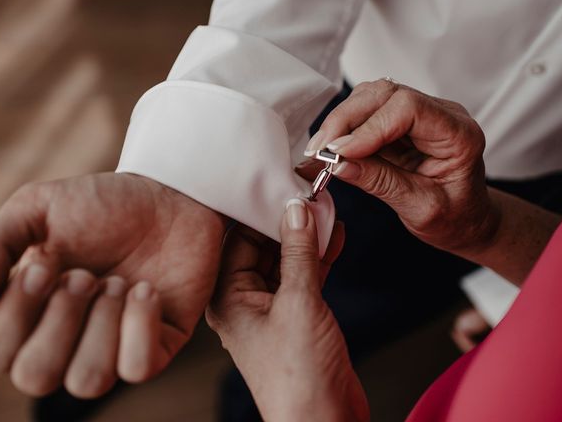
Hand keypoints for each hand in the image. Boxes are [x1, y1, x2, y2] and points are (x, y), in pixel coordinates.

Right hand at [0, 173, 225, 397]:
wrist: (168, 195)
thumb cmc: (99, 205)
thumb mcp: (37, 208)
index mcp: (26, 315)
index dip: (16, 313)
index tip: (44, 264)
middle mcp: (65, 341)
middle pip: (35, 377)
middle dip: (60, 320)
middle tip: (85, 275)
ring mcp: (112, 347)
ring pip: (87, 382)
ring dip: (101, 325)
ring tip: (118, 282)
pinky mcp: (157, 346)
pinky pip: (138, 368)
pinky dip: (140, 326)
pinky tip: (146, 290)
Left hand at [206, 199, 368, 421]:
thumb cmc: (298, 376)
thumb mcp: (299, 302)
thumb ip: (298, 252)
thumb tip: (297, 209)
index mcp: (226, 297)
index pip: (238, 238)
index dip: (260, 210)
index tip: (282, 185)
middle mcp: (243, 300)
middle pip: (262, 246)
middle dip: (287, 221)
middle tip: (309, 192)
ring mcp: (270, 309)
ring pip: (286, 260)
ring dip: (307, 237)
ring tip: (327, 207)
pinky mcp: (296, 316)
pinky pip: (304, 276)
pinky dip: (319, 258)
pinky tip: (335, 236)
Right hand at [299, 79, 496, 257]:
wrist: (466, 221)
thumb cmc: (455, 219)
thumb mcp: (421, 209)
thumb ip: (381, 183)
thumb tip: (339, 163)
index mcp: (459, 135)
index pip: (408, 109)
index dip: (369, 127)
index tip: (340, 152)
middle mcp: (441, 115)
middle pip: (385, 94)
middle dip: (346, 119)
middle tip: (319, 150)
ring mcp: (421, 114)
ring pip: (371, 97)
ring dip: (341, 120)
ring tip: (321, 150)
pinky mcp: (400, 121)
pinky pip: (367, 111)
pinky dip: (344, 127)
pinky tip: (331, 147)